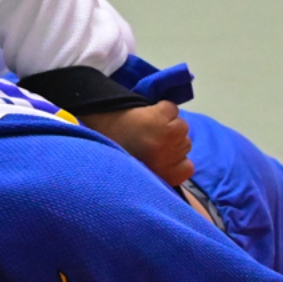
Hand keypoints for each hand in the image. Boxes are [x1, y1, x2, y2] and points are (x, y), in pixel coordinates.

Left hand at [79, 99, 193, 187]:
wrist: (95, 123)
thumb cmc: (114, 148)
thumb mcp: (139, 171)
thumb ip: (160, 170)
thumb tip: (177, 165)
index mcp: (162, 173)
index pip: (187, 168)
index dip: (177, 159)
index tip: (162, 154)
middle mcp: (168, 156)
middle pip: (185, 145)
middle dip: (171, 140)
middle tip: (150, 138)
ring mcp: (167, 135)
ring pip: (182, 127)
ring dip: (168, 123)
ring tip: (147, 126)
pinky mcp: (162, 115)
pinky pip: (172, 110)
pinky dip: (162, 108)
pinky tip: (145, 114)